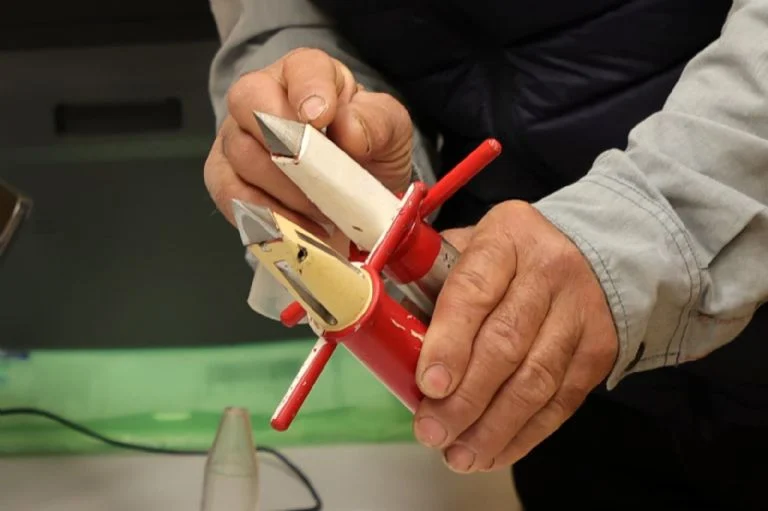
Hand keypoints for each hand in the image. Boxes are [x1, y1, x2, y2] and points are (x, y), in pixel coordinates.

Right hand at [204, 47, 413, 240]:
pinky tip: (298, 229)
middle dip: (287, 147)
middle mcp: (262, 96)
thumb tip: (349, 130)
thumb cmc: (367, 152)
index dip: (308, 92)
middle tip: (321, 180)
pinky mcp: (225, 176)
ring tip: (321, 210)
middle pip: (250, 104)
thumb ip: (378, 122)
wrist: (355, 196)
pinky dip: (266, 216)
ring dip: (284, 190)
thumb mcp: (390, 132)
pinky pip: (230, 193)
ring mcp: (237, 136)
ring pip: (242, 155)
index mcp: (309, 74)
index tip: (320, 119)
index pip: (301, 68)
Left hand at [413, 201, 617, 471]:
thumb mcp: (469, 247)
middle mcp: (549, 271)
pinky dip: (523, 434)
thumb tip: (387, 337)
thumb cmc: (508, 258)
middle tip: (432, 431)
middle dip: (465, 398)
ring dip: (492, 427)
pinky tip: (491, 452)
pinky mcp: (598, 350)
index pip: (473, 290)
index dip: (449, 342)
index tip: (427, 385)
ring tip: (458, 454)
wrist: (591, 252)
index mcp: (505, 238)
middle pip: (505, 344)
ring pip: (535, 380)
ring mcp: (580, 312)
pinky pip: (560, 402)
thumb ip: (430, 283)